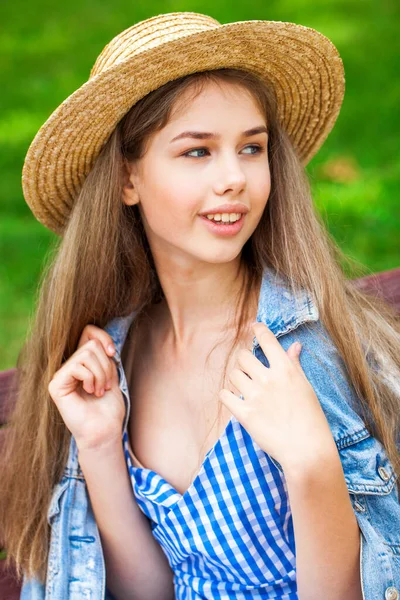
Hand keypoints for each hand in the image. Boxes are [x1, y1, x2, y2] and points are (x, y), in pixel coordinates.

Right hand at [48, 324, 124, 450]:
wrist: (104, 430)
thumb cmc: (109, 407)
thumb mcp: (111, 374)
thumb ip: (104, 356)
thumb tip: (102, 340)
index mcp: (82, 362)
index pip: (88, 332)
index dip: (103, 337)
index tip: (113, 353)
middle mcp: (69, 366)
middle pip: (91, 344)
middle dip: (106, 365)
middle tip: (106, 385)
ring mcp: (61, 375)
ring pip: (87, 354)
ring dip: (101, 374)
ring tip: (100, 390)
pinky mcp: (55, 385)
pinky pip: (77, 367)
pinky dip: (91, 379)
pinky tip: (90, 392)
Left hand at [219, 322, 335, 470]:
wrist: (306, 450)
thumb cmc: (311, 419)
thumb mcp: (306, 388)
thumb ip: (294, 365)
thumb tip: (293, 346)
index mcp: (285, 370)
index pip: (266, 340)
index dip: (258, 330)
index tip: (254, 327)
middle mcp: (268, 379)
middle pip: (243, 356)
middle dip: (245, 361)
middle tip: (251, 371)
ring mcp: (254, 396)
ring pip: (233, 374)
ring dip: (238, 379)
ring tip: (247, 389)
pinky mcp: (244, 413)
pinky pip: (224, 395)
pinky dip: (227, 396)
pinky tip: (235, 400)